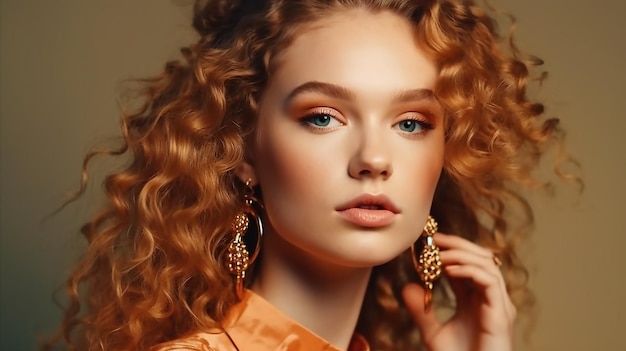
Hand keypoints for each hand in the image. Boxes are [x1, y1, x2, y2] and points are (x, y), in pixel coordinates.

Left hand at [402, 233, 515, 350]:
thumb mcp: (433, 333)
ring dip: (462, 253)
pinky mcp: (502, 315)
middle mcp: (492, 300)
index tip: (428, 241)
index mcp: (479, 300)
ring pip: (488, 264)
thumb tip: (407, 286)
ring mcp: (500, 306)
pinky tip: (449, 269)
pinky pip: (489, 281)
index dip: (451, 249)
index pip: (469, 264)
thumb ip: (421, 310)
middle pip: (482, 258)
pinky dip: (469, 270)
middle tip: (433, 238)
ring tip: (438, 252)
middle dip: (457, 244)